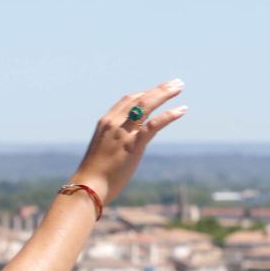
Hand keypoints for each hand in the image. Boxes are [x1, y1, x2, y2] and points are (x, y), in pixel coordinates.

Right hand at [69, 79, 187, 204]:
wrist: (87, 187)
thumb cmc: (93, 175)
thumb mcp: (102, 152)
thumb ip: (113, 143)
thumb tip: (123, 148)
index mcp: (105, 123)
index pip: (127, 100)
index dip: (144, 94)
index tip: (157, 92)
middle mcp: (114, 123)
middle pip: (139, 98)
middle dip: (158, 89)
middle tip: (175, 83)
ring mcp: (123, 132)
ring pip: (147, 105)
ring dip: (165, 94)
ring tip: (179, 86)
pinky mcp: (133, 145)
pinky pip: (154, 124)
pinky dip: (169, 115)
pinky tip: (182, 110)